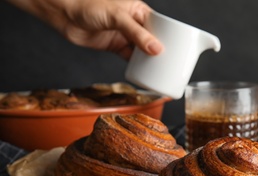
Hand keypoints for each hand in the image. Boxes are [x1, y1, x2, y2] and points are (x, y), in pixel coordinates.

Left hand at [7, 0, 163, 59]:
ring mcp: (125, 36)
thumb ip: (137, 33)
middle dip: (162, 52)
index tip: (180, 50)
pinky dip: (138, 67)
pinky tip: (146, 73)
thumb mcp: (117, 17)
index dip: (170, 38)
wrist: (65, 15)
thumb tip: (157, 49)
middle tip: (173, 65)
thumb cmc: (89, 6)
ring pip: (143, 51)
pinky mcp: (116, 47)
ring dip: (151, 61)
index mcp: (139, 12)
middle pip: (154, 40)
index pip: (161, 25)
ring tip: (162, 71)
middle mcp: (134, 24)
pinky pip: (131, 59)